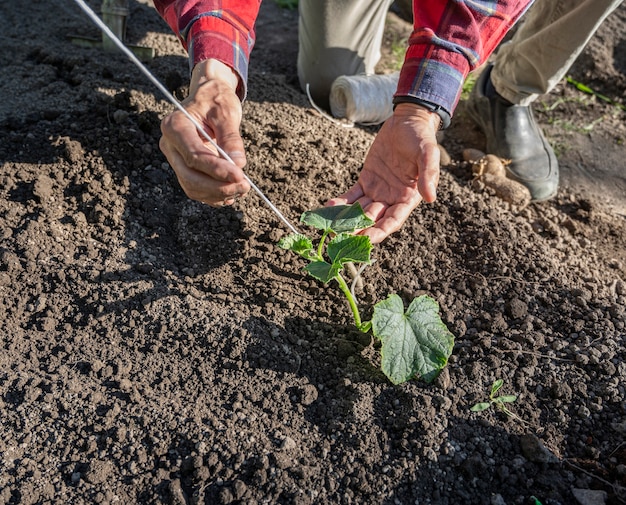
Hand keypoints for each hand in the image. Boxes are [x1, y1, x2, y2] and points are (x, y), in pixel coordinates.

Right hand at [159, 59, 249, 205]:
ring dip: (218, 194)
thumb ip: (231, 138)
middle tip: (244, 187)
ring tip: (242, 189)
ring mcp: (175, 159)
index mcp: (175, 126)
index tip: (240, 176)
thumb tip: (238, 164)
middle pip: (190, 176)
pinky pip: (196, 189)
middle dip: (218, 186)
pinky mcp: (184, 168)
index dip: (217, 170)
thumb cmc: (216, 100)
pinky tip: (232, 192)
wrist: (208, 98)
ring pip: (192, 186)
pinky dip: (214, 195)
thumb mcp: (227, 113)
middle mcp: (170, 145)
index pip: (194, 156)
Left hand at [327, 103, 440, 242]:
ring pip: (360, 210)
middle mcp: (392, 198)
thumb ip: (428, 175)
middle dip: (358, 229)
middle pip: (373, 220)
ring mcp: (378, 191)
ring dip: (347, 219)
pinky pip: (352, 195)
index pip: (393, 220)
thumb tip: (430, 198)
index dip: (380, 231)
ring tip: (331, 226)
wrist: (408, 121)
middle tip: (342, 236)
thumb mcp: (428, 153)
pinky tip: (329, 205)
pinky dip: (341, 202)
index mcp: (408, 197)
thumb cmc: (421, 137)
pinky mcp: (366, 180)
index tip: (366, 239)